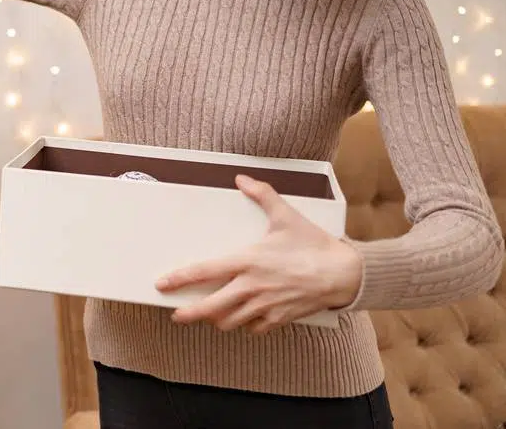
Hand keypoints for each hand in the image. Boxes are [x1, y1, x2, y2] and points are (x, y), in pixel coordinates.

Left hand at [155, 174, 362, 334]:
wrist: (344, 273)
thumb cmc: (313, 244)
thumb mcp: (286, 215)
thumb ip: (262, 195)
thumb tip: (242, 178)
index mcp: (247, 260)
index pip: (204, 271)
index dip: (180, 279)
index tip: (162, 285)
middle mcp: (251, 286)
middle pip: (211, 307)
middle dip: (190, 313)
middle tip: (177, 314)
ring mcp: (264, 306)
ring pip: (230, 321)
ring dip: (218, 319)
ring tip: (210, 316)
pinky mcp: (279, 318)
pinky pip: (254, 327)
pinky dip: (246, 324)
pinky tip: (243, 318)